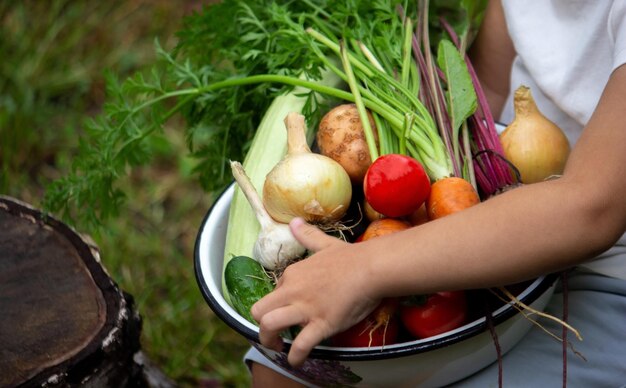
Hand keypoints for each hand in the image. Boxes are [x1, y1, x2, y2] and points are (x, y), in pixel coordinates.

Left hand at [251, 217, 379, 366]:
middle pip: (260, 310)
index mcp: (294, 274)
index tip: (289, 309)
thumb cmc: (352, 257)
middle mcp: (293, 290)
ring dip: (269, 341)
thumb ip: (308, 236)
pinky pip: (300, 345)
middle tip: (271, 335)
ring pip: (270, 325)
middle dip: (260, 325)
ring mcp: (306, 308)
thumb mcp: (325, 243)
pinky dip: (294, 357)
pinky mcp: (321, 324)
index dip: (280, 303)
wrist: (372, 268)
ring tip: (277, 348)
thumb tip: (294, 222)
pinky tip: (295, 361)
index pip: (275, 291)